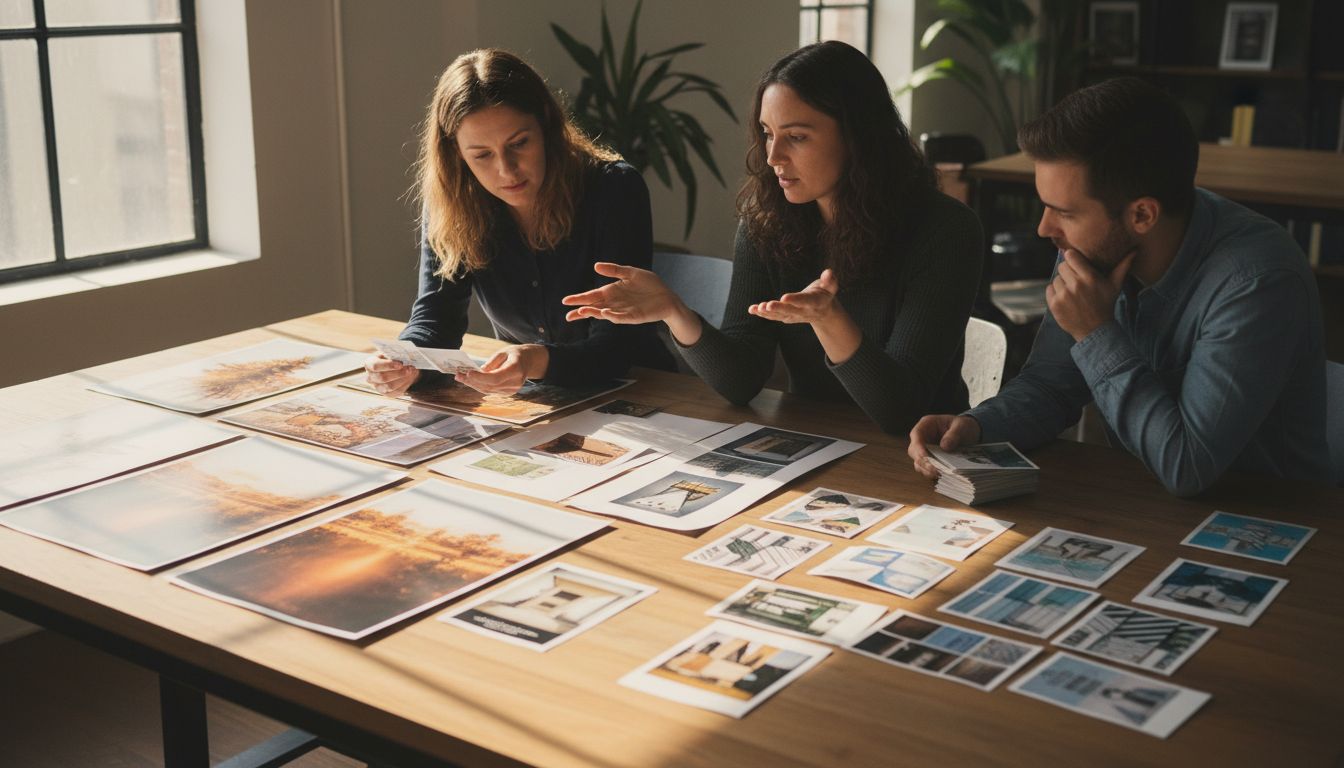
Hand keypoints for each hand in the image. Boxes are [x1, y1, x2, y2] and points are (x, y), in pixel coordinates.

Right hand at [364, 354, 419, 395]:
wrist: (394, 367)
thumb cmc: (391, 358)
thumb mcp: (391, 353)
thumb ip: (395, 355)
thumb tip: (405, 357)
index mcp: (369, 364)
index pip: (375, 366)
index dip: (388, 365)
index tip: (400, 364)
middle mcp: (370, 377)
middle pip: (383, 377)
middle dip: (398, 373)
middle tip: (410, 368)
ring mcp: (378, 387)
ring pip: (390, 386)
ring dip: (403, 379)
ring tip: (412, 371)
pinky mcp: (387, 394)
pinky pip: (397, 391)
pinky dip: (406, 384)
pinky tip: (410, 377)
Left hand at [455, 344, 547, 394]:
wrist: (529, 362)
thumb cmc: (515, 354)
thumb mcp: (503, 352)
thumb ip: (492, 363)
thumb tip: (479, 372)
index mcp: (516, 369)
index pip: (496, 378)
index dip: (481, 378)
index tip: (468, 373)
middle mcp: (515, 382)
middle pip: (490, 386)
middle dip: (472, 381)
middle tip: (458, 375)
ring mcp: (512, 390)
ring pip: (488, 390)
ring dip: (473, 385)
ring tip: (460, 377)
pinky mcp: (508, 393)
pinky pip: (491, 391)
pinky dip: (479, 386)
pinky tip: (470, 381)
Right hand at [561, 262, 682, 324]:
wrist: (667, 296)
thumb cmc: (649, 285)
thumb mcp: (631, 273)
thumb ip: (615, 270)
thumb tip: (595, 266)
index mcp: (612, 292)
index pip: (592, 296)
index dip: (579, 298)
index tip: (565, 301)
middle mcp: (615, 303)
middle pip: (594, 307)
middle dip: (581, 311)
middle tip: (568, 315)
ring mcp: (624, 311)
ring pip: (605, 314)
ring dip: (594, 313)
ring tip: (583, 311)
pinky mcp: (635, 316)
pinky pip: (621, 317)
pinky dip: (612, 316)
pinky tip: (604, 313)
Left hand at [747, 268, 840, 324]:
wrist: (824, 312)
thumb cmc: (825, 294)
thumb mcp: (830, 287)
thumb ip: (830, 281)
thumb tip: (829, 272)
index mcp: (814, 303)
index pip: (804, 301)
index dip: (794, 299)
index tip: (784, 297)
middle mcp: (803, 312)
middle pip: (790, 310)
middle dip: (778, 308)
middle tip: (767, 305)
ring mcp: (794, 316)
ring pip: (779, 315)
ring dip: (767, 312)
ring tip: (757, 308)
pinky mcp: (786, 318)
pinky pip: (773, 317)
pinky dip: (763, 314)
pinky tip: (752, 309)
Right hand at [908, 414, 981, 478]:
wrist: (969, 433)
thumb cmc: (963, 426)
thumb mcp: (962, 426)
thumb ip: (953, 435)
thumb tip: (944, 447)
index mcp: (927, 424)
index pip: (916, 434)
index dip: (918, 446)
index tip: (925, 456)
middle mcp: (923, 437)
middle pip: (914, 450)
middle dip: (922, 461)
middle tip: (934, 469)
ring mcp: (925, 450)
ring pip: (918, 461)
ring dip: (926, 469)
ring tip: (938, 474)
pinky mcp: (930, 460)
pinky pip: (926, 468)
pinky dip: (931, 473)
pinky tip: (941, 475)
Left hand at [1046, 250, 1134, 341]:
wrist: (1095, 330)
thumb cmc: (1105, 304)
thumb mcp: (1115, 285)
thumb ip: (1123, 266)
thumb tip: (1135, 250)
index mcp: (1089, 277)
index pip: (1070, 256)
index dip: (1072, 258)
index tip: (1075, 262)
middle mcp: (1075, 285)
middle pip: (1062, 266)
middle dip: (1068, 271)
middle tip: (1076, 280)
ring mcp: (1064, 295)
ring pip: (1056, 279)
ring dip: (1062, 284)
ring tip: (1073, 293)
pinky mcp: (1054, 304)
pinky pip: (1049, 290)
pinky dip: (1055, 293)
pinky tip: (1066, 300)